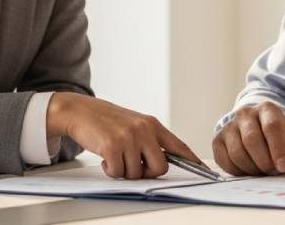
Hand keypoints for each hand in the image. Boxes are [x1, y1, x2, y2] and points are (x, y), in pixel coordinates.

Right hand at [47, 92, 204, 179]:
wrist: (80, 111)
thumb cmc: (107, 121)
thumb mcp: (134, 125)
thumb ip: (149, 141)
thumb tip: (161, 164)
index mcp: (153, 124)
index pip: (178, 146)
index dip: (192, 161)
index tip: (205, 171)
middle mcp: (145, 129)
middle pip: (160, 167)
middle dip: (146, 172)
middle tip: (133, 165)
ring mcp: (130, 137)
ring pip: (137, 173)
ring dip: (123, 170)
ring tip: (114, 155)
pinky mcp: (113, 145)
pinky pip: (118, 173)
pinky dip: (110, 170)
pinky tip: (104, 156)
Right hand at [212, 101, 284, 175]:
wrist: (257, 128)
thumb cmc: (277, 136)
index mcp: (267, 109)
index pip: (271, 127)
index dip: (278, 149)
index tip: (283, 167)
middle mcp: (245, 114)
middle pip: (252, 140)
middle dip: (264, 161)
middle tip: (272, 171)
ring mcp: (229, 126)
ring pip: (237, 152)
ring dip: (252, 168)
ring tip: (262, 171)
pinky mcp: (217, 140)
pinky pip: (225, 161)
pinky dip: (239, 171)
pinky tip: (249, 169)